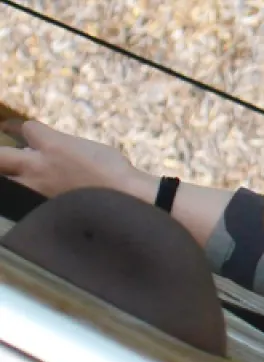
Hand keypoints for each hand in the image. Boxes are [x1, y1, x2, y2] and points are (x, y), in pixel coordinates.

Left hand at [0, 120, 157, 200]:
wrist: (128, 199)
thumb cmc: (115, 172)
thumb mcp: (90, 148)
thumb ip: (65, 147)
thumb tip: (52, 150)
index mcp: (53, 145)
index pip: (26, 129)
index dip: (18, 128)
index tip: (14, 129)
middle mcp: (39, 166)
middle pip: (1, 157)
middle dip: (3, 155)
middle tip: (6, 156)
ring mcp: (39, 190)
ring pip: (8, 183)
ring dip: (12, 179)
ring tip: (21, 178)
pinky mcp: (44, 208)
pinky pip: (24, 201)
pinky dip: (27, 197)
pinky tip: (34, 197)